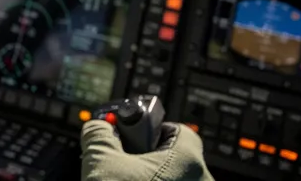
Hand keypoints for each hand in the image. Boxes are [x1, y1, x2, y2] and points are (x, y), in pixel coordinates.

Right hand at [80, 120, 214, 180]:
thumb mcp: (101, 162)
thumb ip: (99, 134)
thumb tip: (97, 126)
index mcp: (189, 160)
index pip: (180, 130)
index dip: (153, 129)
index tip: (136, 135)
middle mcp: (203, 180)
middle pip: (178, 158)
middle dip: (151, 158)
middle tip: (128, 163)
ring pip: (178, 180)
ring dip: (155, 178)